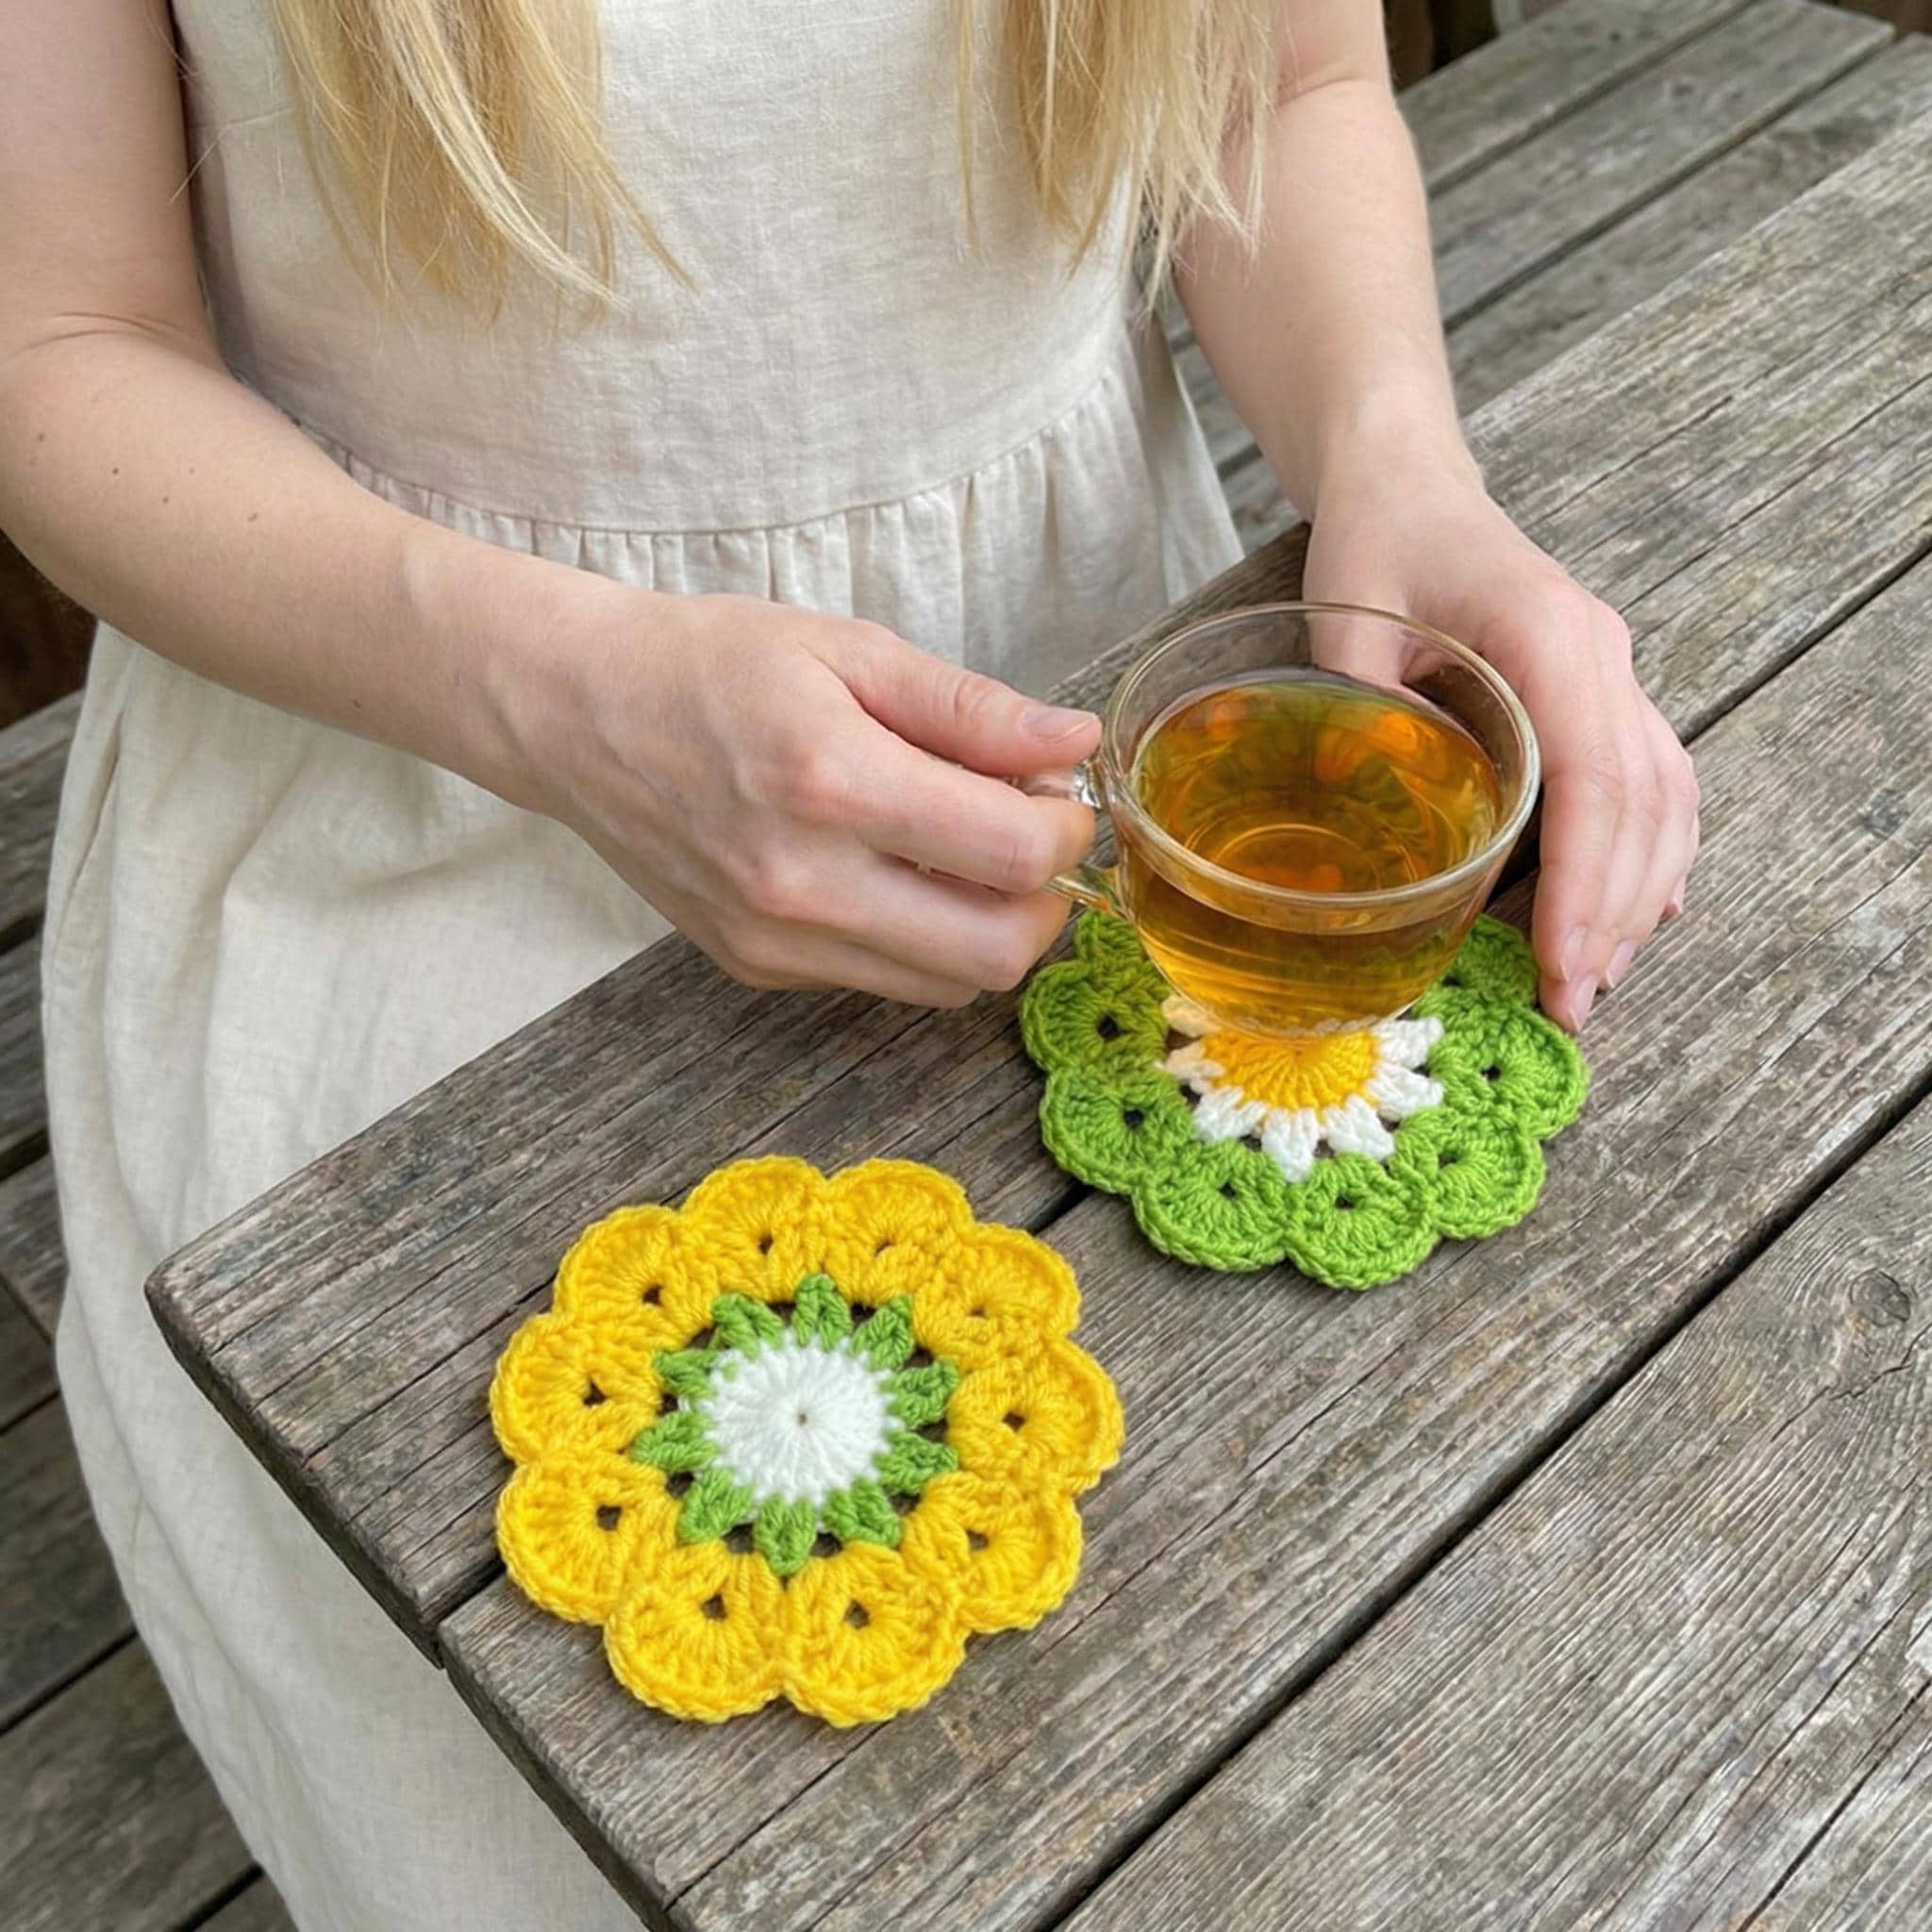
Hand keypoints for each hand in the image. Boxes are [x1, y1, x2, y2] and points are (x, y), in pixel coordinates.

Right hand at [496, 584, 1099, 1005]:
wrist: (576, 715)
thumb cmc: (712, 665)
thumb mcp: (850, 649)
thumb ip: (971, 708)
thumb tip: (1074, 743)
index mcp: (833, 782)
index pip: (1013, 855)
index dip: (1068, 827)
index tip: (1056, 790)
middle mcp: (803, 882)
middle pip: (996, 954)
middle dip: (1045, 901)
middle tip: (1027, 837)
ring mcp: (776, 939)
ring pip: (949, 986)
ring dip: (989, 929)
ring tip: (962, 851)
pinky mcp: (757, 967)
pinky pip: (885, 980)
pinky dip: (921, 939)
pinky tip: (894, 870)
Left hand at [1303, 443, 1698, 1029]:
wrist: (1409, 481)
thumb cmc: (1377, 539)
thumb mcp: (1347, 615)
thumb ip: (1358, 710)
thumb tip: (1353, 824)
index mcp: (1545, 634)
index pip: (1593, 775)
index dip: (1586, 879)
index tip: (1567, 962)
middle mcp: (1599, 654)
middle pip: (1642, 802)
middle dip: (1614, 913)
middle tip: (1574, 1004)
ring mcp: (1609, 672)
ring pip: (1662, 798)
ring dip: (1638, 895)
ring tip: (1595, 981)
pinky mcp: (1597, 691)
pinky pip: (1647, 780)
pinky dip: (1644, 855)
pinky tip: (1630, 916)